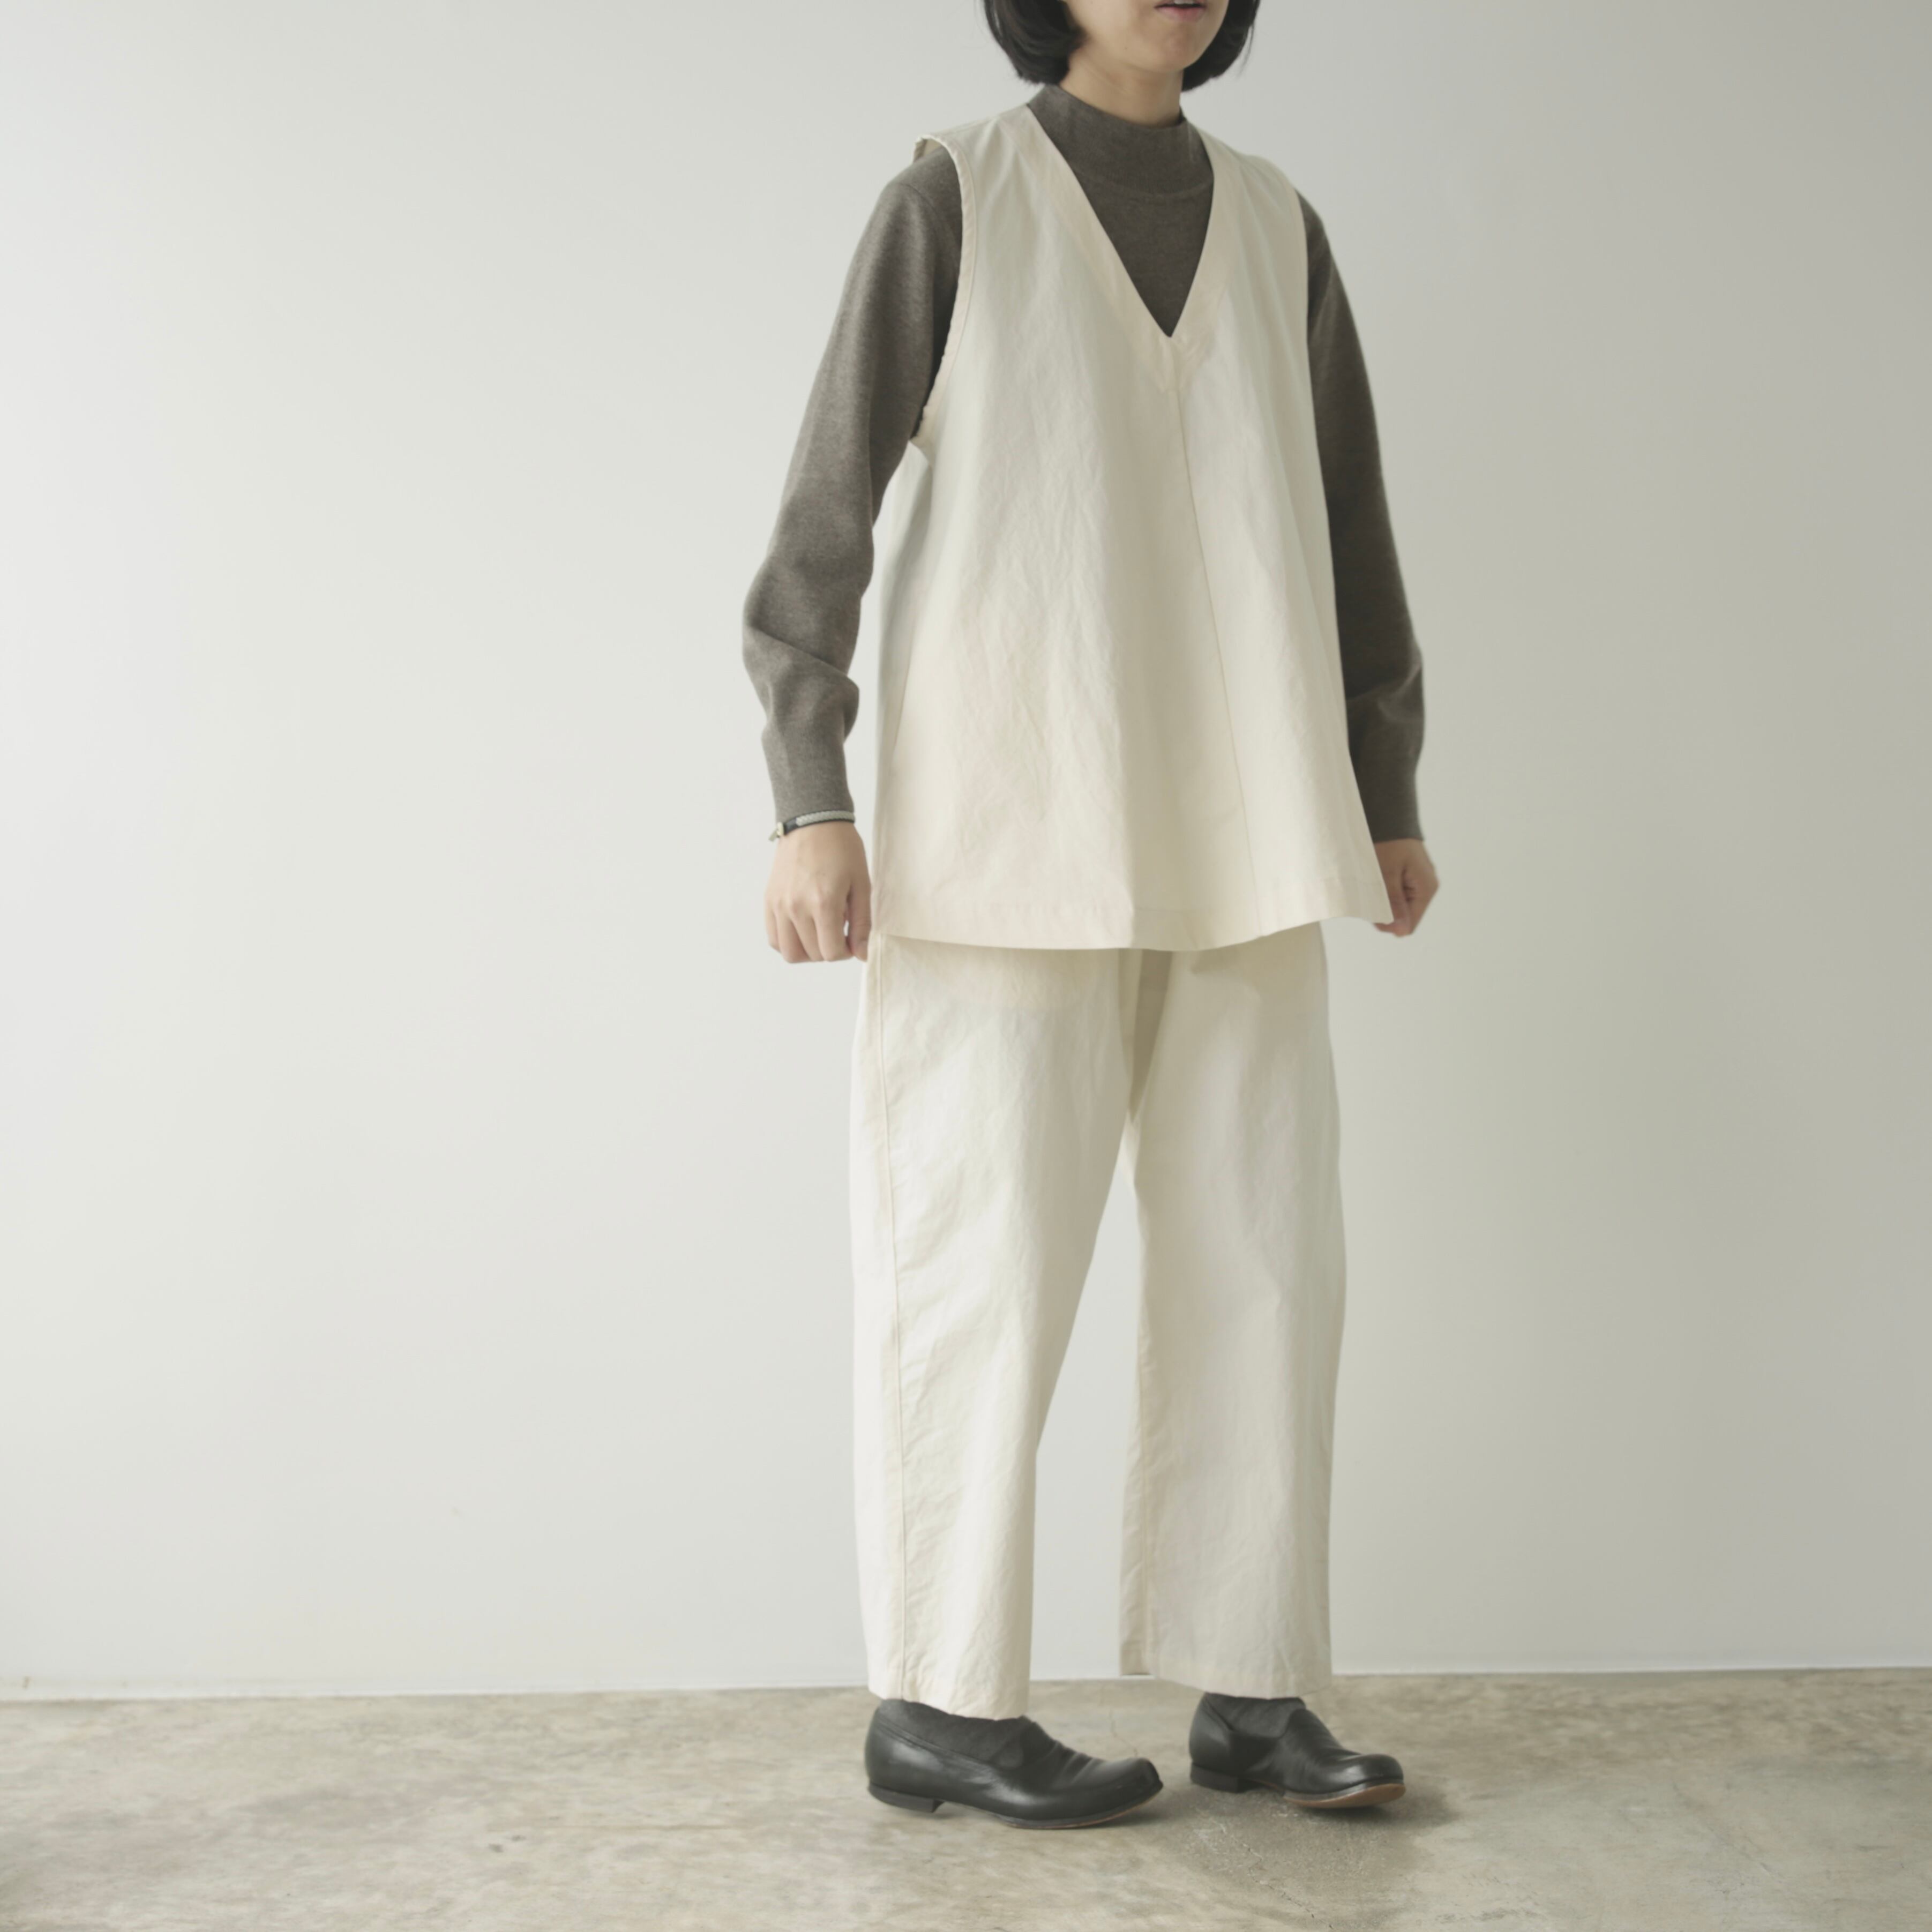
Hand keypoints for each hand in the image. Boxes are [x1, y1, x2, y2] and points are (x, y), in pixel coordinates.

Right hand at [765, 820, 872, 962]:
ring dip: (808, 952)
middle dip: (830, 950)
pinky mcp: (769, 900)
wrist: (812, 821)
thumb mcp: (862, 884)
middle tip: (838, 930)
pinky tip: (802, 930)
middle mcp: (796, 907)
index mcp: (823, 903)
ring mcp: (779, 905)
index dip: (846, 952)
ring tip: (819, 933)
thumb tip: (861, 955)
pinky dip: (788, 943)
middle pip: (813, 955)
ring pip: (790, 953)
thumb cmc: (842, 849)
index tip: (851, 939)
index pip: (832, 953)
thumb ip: (862, 923)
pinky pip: (774, 939)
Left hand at [1373, 838, 1437, 936]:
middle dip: (1384, 910)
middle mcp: (1425, 887)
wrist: (1388, 815)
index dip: (1389, 923)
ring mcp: (1417, 882)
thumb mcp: (1387, 874)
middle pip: (1403, 916)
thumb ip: (1394, 903)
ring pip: (1397, 905)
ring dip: (1382, 899)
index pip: (1409, 925)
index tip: (1371, 908)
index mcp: (1426, 889)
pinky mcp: (1408, 876)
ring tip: (1372, 882)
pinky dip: (1383, 890)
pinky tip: (1375, 878)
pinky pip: (1395, 893)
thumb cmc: (1388, 841)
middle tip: (1369, 891)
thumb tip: (1401, 931)